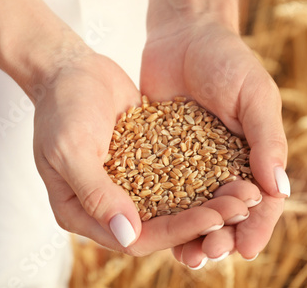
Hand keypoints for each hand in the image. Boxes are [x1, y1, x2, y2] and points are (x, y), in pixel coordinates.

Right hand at [32, 49, 250, 255]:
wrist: (70, 69)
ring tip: (244, 191)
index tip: (214, 217)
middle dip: (203, 219)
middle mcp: (109, 205)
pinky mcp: (146, 162)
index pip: (137, 238)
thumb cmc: (61, 106)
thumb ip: (96, 193)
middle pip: (162, 226)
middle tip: (242, 207)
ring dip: (209, 200)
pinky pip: (177, 176)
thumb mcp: (71, 149)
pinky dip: (202, 175)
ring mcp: (129, 184)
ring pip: (174, 204)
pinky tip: (231, 169)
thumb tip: (128, 235)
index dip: (177, 231)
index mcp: (83, 213)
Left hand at [141, 21, 289, 263]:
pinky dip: (160, 210)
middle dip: (221, 235)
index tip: (247, 249)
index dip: (256, 226)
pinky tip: (153, 227)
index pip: (260, 200)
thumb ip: (268, 139)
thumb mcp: (255, 95)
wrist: (184, 35)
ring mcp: (190, 164)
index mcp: (253, 156)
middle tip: (212, 252)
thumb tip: (279, 190)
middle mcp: (223, 166)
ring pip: (193, 209)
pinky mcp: (159, 156)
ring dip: (191, 234)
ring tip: (186, 254)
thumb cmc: (228, 61)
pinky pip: (160, 188)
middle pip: (225, 212)